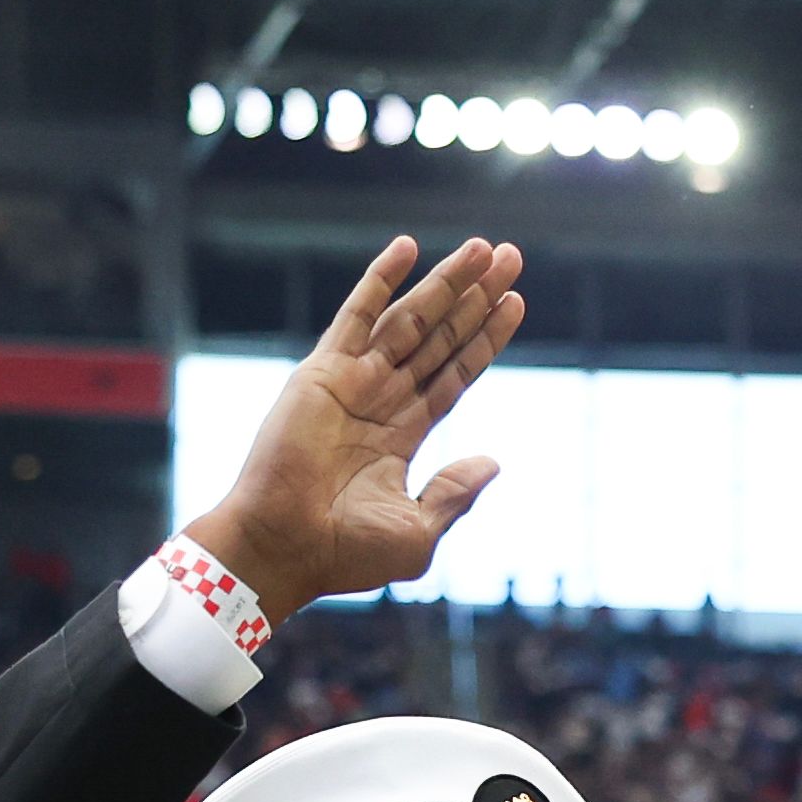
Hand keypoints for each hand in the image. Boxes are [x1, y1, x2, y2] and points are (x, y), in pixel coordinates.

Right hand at [185, 234, 526, 623]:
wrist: (287, 548)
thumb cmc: (346, 554)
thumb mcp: (418, 532)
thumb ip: (454, 494)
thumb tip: (493, 462)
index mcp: (403, 436)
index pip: (455, 373)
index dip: (485, 337)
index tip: (514, 302)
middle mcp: (381, 401)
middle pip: (441, 336)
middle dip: (476, 297)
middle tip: (511, 256)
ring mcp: (353, 382)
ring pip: (411, 319)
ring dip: (446, 282)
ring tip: (484, 248)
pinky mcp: (324, 372)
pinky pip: (357, 315)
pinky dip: (380, 280)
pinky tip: (406, 247)